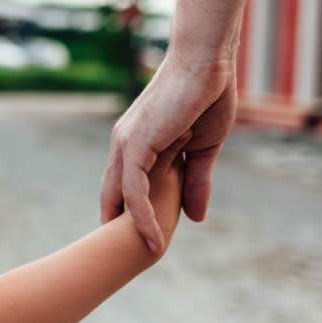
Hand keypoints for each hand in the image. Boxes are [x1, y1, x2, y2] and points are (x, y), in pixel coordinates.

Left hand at [101, 53, 236, 252]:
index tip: (138, 241)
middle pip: (114, 196)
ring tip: (146, 258)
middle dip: (120, 228)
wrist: (207, 62)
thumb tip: (195, 218)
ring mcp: (127, 144)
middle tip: (128, 260)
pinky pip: (134, 191)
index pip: (124, 187)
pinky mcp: (136, 144)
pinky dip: (142, 217)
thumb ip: (196, 181)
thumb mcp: (204, 149)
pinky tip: (153, 239)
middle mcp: (123, 144)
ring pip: (122, 198)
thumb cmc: (207, 96)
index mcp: (136, 143)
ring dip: (132, 230)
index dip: (129, 214)